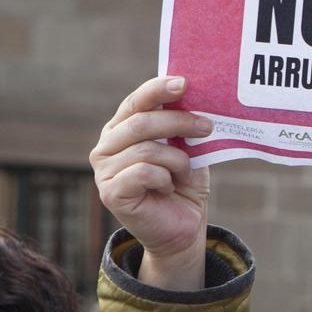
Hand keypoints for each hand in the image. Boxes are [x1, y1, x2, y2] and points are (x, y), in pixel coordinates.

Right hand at [91, 76, 213, 288]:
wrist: (182, 228)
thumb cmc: (183, 185)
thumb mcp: (186, 149)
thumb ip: (182, 125)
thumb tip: (194, 95)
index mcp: (121, 129)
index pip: (136, 101)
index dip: (158, 89)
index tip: (184, 83)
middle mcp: (106, 146)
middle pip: (141, 122)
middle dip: (179, 121)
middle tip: (207, 127)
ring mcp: (103, 170)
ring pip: (146, 149)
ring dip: (177, 161)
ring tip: (186, 175)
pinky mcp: (110, 192)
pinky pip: (144, 172)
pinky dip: (165, 179)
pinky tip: (168, 189)